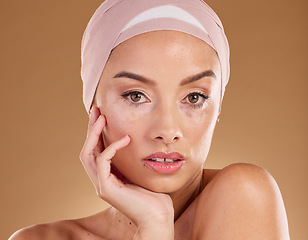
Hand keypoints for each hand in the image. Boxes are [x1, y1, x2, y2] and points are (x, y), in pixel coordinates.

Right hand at [79, 106, 173, 238]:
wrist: (158, 217)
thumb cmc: (154, 196)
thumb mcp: (139, 172)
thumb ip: (131, 159)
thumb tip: (132, 140)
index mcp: (108, 177)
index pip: (96, 151)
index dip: (97, 133)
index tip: (102, 116)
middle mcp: (101, 180)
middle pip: (87, 150)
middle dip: (90, 129)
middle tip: (96, 110)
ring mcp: (101, 185)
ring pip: (87, 154)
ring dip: (93, 134)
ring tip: (102, 117)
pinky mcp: (106, 189)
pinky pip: (103, 161)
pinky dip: (112, 147)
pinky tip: (125, 139)